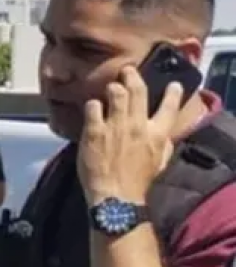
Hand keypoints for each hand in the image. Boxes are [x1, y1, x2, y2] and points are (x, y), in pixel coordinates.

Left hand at [79, 65, 183, 203]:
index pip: (170, 107)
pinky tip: (93, 108)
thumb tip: (163, 131)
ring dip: (113, 88)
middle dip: (133, 76)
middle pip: (138, 91)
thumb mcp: (160, 161)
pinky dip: (93, 105)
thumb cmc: (138, 182)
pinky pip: (93, 106)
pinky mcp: (94, 131)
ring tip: (111, 87)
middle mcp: (138, 126)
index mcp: (157, 134)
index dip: (173, 93)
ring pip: (116, 93)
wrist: (116, 196)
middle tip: (128, 70)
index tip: (174, 84)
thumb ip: (163, 143)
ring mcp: (115, 126)